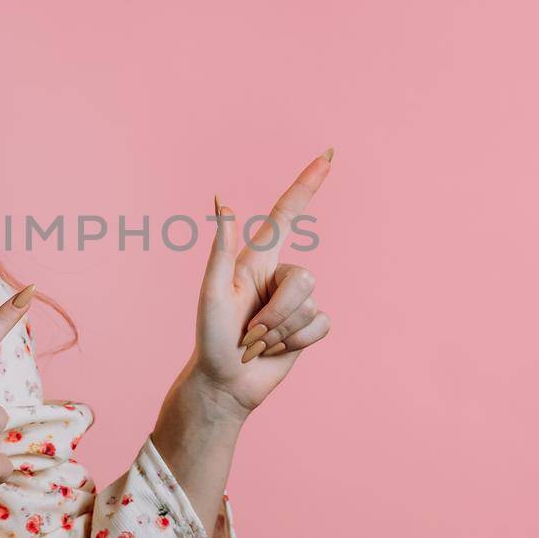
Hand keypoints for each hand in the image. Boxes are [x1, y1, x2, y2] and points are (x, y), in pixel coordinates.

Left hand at [179, 149, 333, 420]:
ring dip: (281, 332)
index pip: (288, 213)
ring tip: (256, 343)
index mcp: (257, 259)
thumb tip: (223, 199)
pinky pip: (321, 326)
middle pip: (305, 278)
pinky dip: (296, 343)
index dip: (308, 183)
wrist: (225, 383)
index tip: (328, 154)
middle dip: (277, 313)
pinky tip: (275, 351)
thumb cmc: (210, 336)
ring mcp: (297, 301)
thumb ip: (222, 248)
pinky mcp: (309, 327)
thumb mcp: (212, 291)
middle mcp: (280, 275)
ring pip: (311, 305)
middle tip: (248, 333)